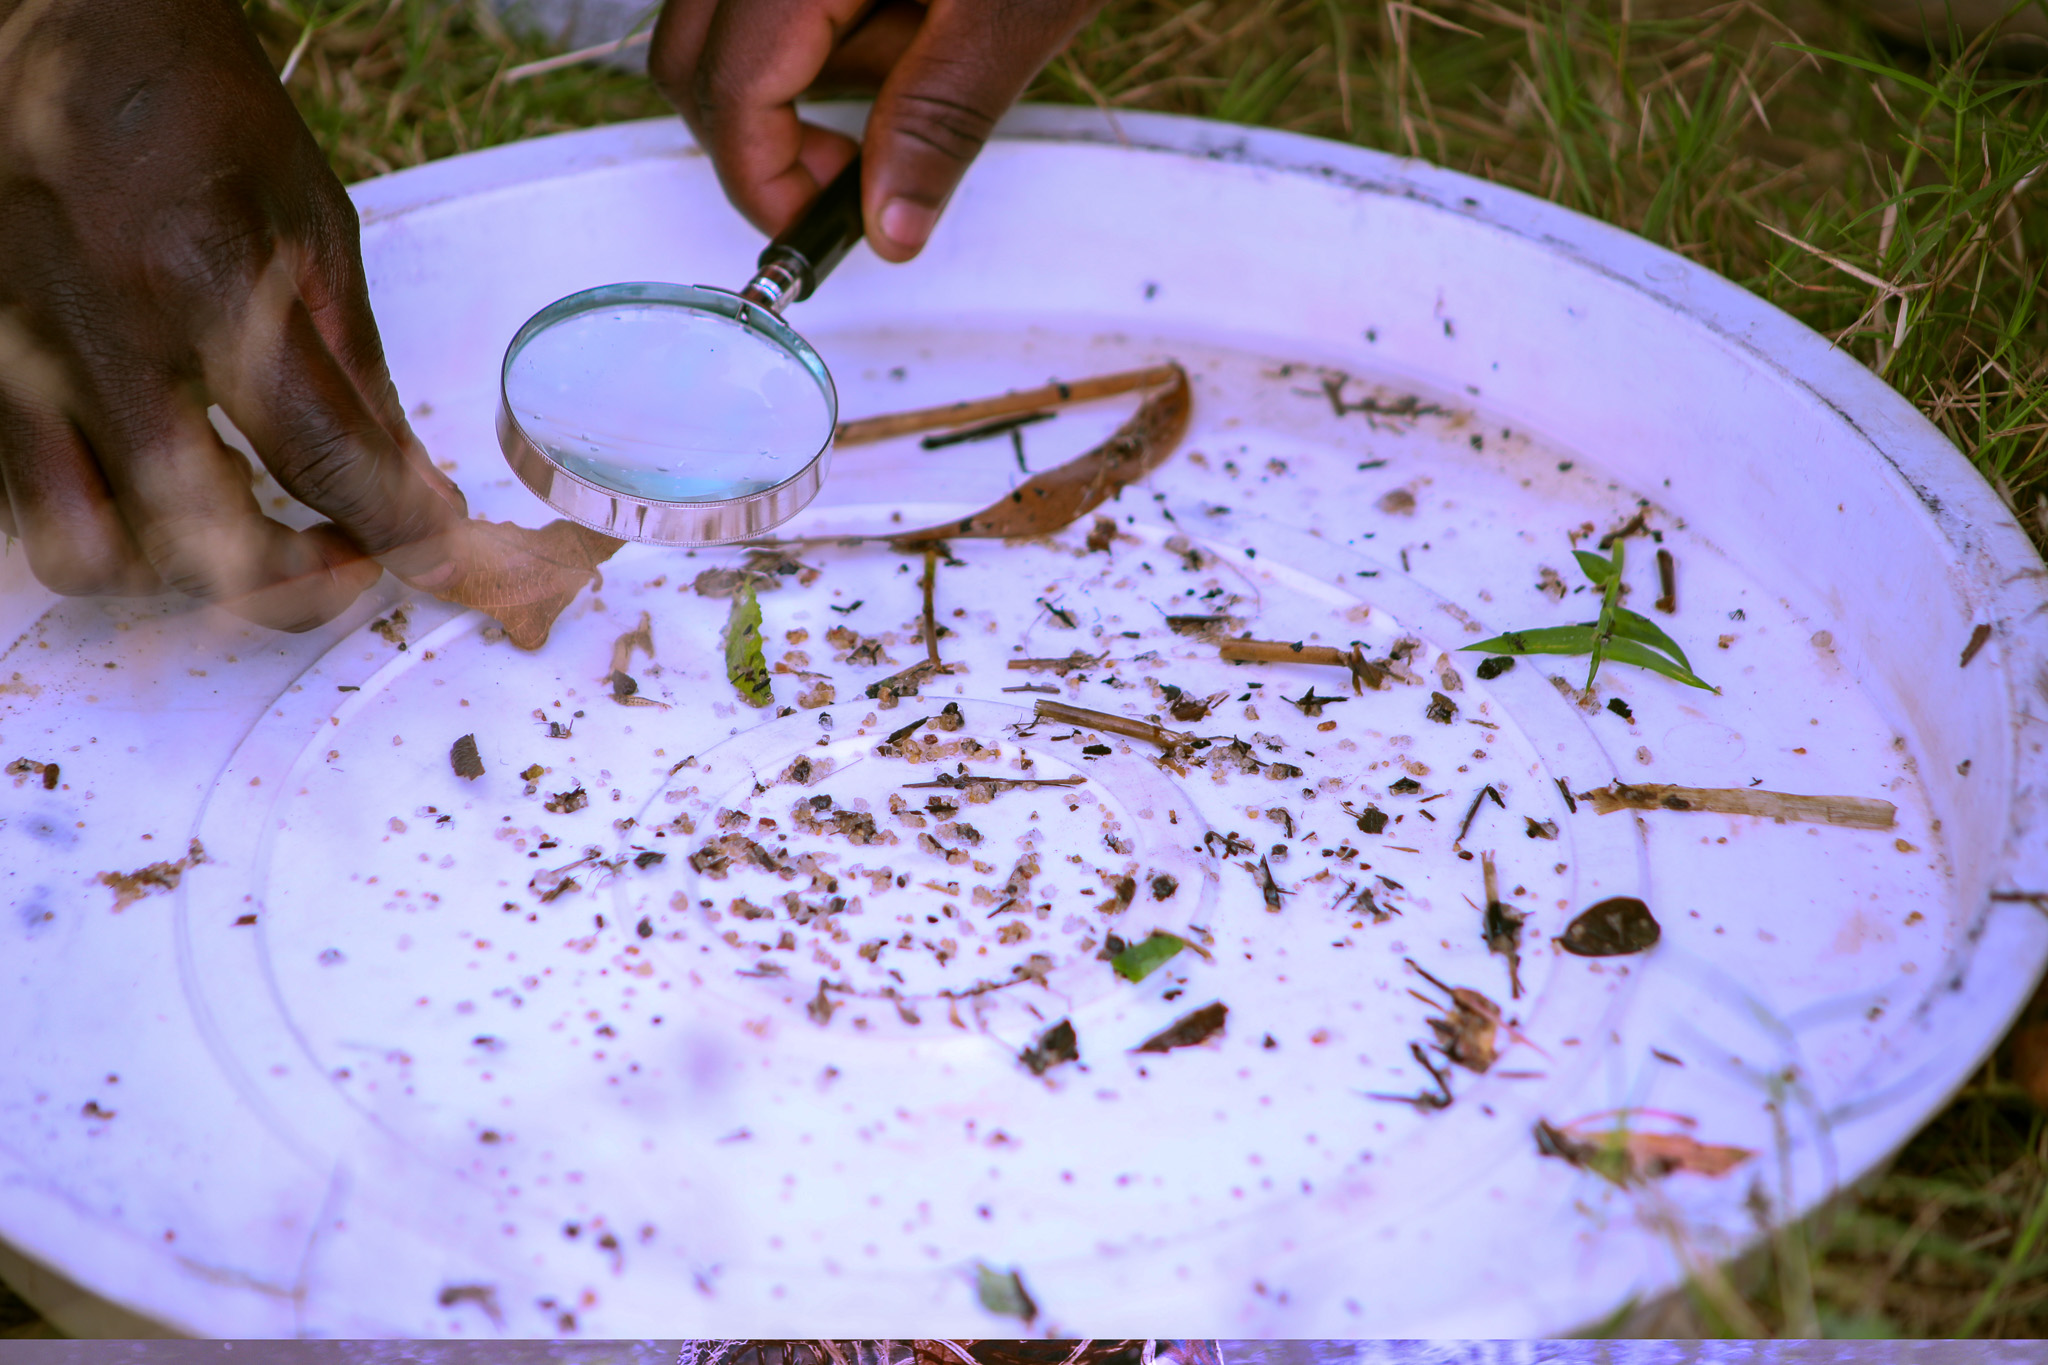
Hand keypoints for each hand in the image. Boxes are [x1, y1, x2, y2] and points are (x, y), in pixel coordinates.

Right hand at [0, 0, 467, 629]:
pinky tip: (172, 503)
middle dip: (300, 582)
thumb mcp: (313, 225)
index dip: (398, 530)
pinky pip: (36, 515)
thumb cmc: (194, 112)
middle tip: (352, 556)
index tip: (441, 555)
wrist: (59, 28)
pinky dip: (116, 539)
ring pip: (95, 559)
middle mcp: (95, 336)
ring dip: (192, 579)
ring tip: (255, 534)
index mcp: (201, 279)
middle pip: (202, 546)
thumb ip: (358, 374)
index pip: (319, 456)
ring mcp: (17, 364)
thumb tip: (412, 489)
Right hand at [651, 0, 1103, 261]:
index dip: (767, 185)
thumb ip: (939, 118)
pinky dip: (817, 23)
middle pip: (693, 62)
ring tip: (918, 41)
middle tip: (856, 165)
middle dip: (763, 135)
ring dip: (801, 71)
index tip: (826, 222)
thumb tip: (889, 229)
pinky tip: (906, 6)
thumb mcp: (1013, 10)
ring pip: (722, 25)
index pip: (730, 97)